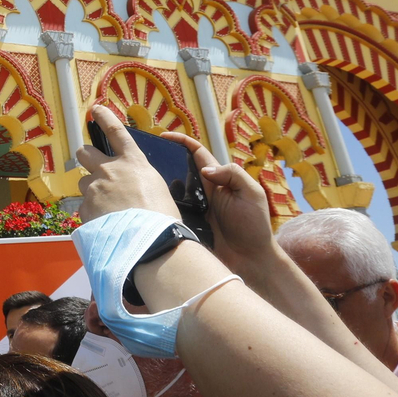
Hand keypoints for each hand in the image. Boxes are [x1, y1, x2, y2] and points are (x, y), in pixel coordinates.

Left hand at [74, 104, 178, 223]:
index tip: (95, 110)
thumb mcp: (156, 189)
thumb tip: (129, 187)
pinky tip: (105, 224)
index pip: (115, 132)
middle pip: (85, 152)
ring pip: (82, 181)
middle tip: (93, 167)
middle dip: (87, 157)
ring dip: (90, 189)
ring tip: (107, 207)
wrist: (150, 243)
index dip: (104, 118)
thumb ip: (137, 181)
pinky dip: (91, 213)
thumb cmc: (162, 218)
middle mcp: (109, 170)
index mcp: (133, 162)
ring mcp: (94, 188)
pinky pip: (83, 207)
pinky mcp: (85, 207)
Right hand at [157, 129, 277, 271]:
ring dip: (159, 185)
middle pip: (180, 169)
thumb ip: (233, 175)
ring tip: (143, 181)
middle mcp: (203, 191)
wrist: (251, 260)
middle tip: (145, 159)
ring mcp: (194, 208)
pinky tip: (151, 205)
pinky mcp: (187, 224)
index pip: (197, 153)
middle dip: (164, 160)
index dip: (181, 141)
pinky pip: (172, 211)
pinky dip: (162, 206)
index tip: (163, 136)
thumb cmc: (254, 226)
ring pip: (172, 190)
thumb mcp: (252, 193)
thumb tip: (204, 169)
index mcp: (218, 179)